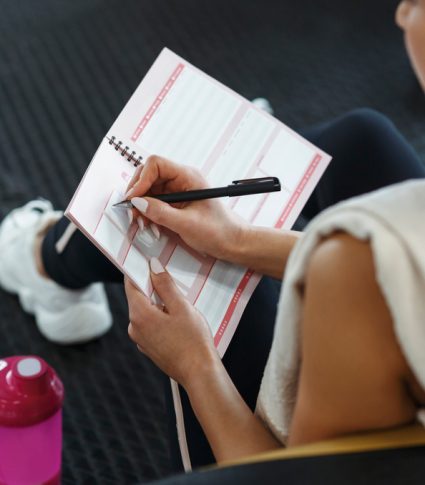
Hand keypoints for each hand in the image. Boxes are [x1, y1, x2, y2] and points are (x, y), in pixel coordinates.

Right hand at [125, 155, 246, 259]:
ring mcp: (177, 190)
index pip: (156, 164)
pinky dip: (147, 212)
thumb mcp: (187, 224)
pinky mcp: (175, 202)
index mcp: (188, 177)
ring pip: (149, 189)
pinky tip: (150, 224)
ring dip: (141, 205)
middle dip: (138, 193)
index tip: (134, 199)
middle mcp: (181, 179)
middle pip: (148, 175)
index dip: (141, 179)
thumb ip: (161, 213)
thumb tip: (138, 202)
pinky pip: (154, 201)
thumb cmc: (218, 231)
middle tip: (133, 212)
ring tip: (142, 222)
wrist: (231, 242)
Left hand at [125, 258, 218, 385]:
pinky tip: (179, 322)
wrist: (199, 373)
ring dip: (160, 305)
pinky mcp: (149, 347)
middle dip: (154, 288)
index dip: (139, 270)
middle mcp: (134, 327)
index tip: (147, 260)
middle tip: (174, 284)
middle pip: (139, 298)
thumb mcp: (181, 307)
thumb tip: (153, 266)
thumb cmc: (193, 341)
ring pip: (146, 312)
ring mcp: (141, 339)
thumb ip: (165, 285)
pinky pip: (151, 325)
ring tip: (181, 307)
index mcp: (139, 314)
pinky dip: (161, 318)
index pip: (131, 284)